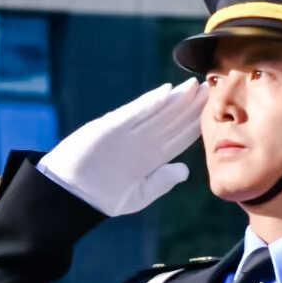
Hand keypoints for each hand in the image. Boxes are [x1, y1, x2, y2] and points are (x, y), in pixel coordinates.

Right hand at [34, 79, 205, 215]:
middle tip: (211, 86)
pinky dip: (150, 103)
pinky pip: (134, 114)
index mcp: (148, 157)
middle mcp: (140, 142)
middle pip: (172, 120)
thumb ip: (161, 182)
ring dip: (177, 99)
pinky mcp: (109, 128)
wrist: (69, 196)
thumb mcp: (137, 195)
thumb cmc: (101, 198)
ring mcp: (125, 134)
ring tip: (195, 84)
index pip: (178, 137)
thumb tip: (184, 170)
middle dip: (191, 105)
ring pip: (158, 114)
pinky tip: (167, 92)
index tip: (213, 110)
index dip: (195, 122)